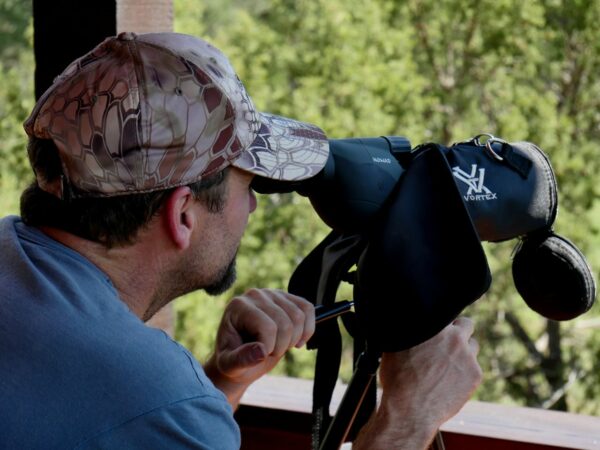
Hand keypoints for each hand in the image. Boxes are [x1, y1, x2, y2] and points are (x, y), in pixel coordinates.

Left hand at [204, 288, 314, 406]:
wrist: (239, 356)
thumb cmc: (231, 361)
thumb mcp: (229, 366)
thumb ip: (241, 360)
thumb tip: (261, 351)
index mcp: (238, 306)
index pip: (267, 327)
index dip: (269, 348)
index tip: (258, 356)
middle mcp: (255, 295)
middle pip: (286, 323)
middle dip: (281, 346)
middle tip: (268, 352)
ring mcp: (272, 293)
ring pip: (299, 317)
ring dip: (294, 339)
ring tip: (279, 345)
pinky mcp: (287, 298)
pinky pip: (307, 308)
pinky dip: (308, 329)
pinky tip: (297, 340)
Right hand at [353, 317, 481, 449]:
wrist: (410, 410)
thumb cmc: (397, 379)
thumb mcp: (394, 347)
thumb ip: (406, 332)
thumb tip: (408, 324)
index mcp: (435, 326)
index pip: (446, 313)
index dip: (442, 322)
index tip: (438, 329)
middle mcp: (454, 337)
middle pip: (467, 323)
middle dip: (459, 331)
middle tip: (448, 342)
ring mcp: (467, 355)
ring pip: (473, 345)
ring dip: (464, 350)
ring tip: (448, 363)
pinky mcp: (475, 374)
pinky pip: (474, 367)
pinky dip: (465, 371)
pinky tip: (450, 380)